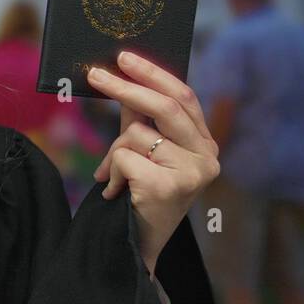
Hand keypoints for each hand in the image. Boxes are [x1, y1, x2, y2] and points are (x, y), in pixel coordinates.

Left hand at [86, 50, 219, 274]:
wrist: (137, 246)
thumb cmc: (141, 196)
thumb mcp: (145, 152)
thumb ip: (140, 118)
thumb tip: (122, 77)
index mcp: (206, 144)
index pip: (184, 96)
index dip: (154, 74)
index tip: (125, 57)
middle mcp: (208, 157)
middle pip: (165, 106)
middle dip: (125, 87)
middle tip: (95, 74)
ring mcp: (193, 172)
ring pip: (137, 133)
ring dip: (113, 152)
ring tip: (114, 178)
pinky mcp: (170, 187)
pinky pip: (125, 158)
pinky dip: (112, 172)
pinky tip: (118, 193)